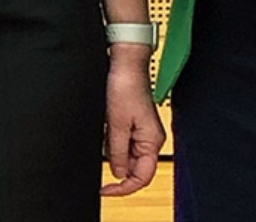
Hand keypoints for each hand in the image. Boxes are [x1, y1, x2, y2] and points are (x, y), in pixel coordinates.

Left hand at [99, 48, 162, 196]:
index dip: (124, 188)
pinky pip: (121, 141)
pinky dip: (111, 138)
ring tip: (107, 126)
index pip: (142, 177)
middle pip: (133, 166)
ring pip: (125, 154)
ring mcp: (141, 132)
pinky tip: (107, 124)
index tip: (106, 190)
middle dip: (115, 160)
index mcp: (152, 141)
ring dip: (112, 148)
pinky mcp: (133, 124)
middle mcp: (150, 139)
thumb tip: (118, 173)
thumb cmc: (125, 88)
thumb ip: (118, 152)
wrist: (124, 65)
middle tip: (103, 146)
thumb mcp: (116, 124)